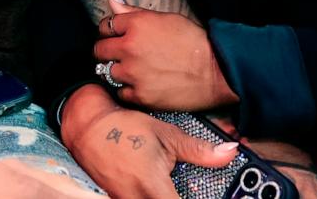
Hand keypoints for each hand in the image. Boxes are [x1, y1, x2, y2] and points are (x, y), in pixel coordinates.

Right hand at [61, 85, 239, 198]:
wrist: (88, 126)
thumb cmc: (126, 127)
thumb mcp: (166, 135)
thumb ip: (199, 151)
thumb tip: (229, 153)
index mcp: (152, 187)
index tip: (211, 197)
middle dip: (180, 198)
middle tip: (192, 190)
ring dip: (168, 197)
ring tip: (174, 189)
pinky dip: (153, 196)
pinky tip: (162, 190)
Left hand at [94, 0, 237, 110]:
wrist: (215, 71)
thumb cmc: (194, 42)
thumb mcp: (165, 18)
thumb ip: (134, 12)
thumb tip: (112, 0)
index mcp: (136, 25)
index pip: (105, 25)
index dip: (109, 31)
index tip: (115, 36)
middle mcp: (129, 48)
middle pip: (99, 50)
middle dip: (107, 51)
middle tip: (120, 54)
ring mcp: (133, 73)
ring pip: (107, 72)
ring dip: (118, 71)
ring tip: (134, 70)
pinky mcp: (139, 95)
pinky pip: (120, 93)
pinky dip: (128, 90)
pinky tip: (141, 84)